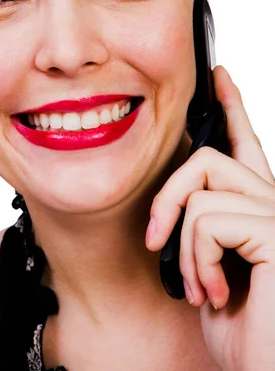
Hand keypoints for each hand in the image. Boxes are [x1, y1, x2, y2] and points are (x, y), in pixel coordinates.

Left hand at [145, 65, 274, 370]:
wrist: (261, 370)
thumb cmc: (241, 330)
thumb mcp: (208, 266)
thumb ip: (202, 225)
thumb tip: (180, 200)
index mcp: (257, 209)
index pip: (243, 145)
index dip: (231, 107)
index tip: (217, 77)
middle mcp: (273, 204)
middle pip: (206, 158)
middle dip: (167, 197)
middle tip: (156, 241)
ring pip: (200, 191)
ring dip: (184, 248)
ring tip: (201, 286)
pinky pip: (208, 219)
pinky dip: (197, 260)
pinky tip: (215, 292)